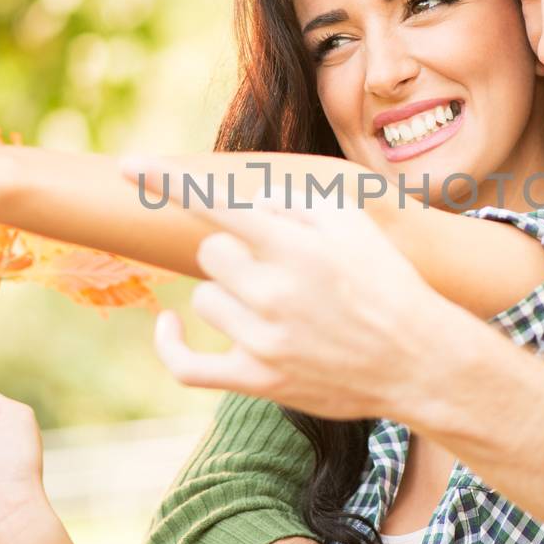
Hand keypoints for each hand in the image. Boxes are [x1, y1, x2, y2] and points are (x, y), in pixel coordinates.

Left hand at [140, 179, 470, 420]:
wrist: (417, 359)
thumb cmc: (387, 282)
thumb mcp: (353, 223)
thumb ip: (295, 202)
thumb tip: (246, 204)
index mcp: (294, 245)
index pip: (216, 204)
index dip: (166, 181)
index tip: (126, 164)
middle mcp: (272, 290)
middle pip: (212, 253)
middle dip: (237, 252)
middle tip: (281, 266)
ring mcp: (261, 339)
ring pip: (204, 298)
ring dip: (228, 294)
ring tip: (277, 304)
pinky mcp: (256, 379)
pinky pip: (185, 364)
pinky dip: (170, 342)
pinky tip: (171, 323)